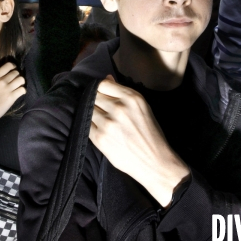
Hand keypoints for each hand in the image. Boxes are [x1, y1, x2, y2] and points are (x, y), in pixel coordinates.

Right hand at [0, 62, 25, 128]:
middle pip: (16, 72)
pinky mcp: (12, 97)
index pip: (8, 65)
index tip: (14, 69)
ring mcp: (7, 89)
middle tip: (15, 81)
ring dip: (21, 82)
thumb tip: (2, 77)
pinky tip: (19, 93)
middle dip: (17, 76)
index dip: (13, 66)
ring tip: (18, 86)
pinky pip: (22, 89)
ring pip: (21, 79)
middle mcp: (1, 81)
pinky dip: (22, 91)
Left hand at [90, 76, 189, 206]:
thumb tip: (107, 79)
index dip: (101, 88)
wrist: (154, 161)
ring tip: (101, 119)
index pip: (104, 84)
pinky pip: (87, 125)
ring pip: (89, 109)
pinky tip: (100, 129)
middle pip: (94, 95)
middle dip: (96, 100)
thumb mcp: (142, 107)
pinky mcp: (100, 138)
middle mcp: (119, 108)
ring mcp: (108, 123)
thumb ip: (123, 93)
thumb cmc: (150, 133)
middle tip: (101, 108)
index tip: (102, 94)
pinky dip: (91, 125)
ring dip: (93, 112)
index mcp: (132, 98)